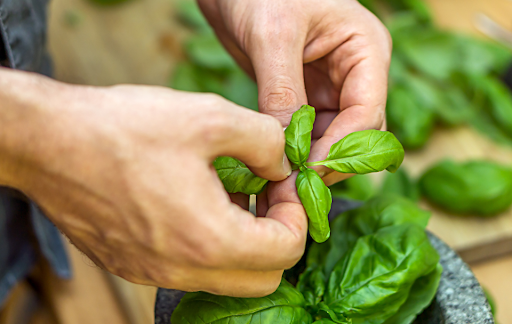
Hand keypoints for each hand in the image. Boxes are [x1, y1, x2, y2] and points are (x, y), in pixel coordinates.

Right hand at [0, 69, 306, 296]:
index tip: (281, 181)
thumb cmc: (125, 129)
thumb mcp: (210, 117)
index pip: (287, 251)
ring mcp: (155, 273)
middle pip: (262, 278)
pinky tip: (195, 200)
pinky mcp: (135, 265)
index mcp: (209, 239)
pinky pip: (191, 269)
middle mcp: (182, 270)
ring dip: (244, 240)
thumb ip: (265, 142)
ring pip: (226, 276)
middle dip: (277, 235)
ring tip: (229, 190)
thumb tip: (282, 166)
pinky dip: (209, 243)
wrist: (48, 142)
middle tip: (263, 191)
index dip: (296, 213)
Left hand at [199, 0, 390, 214]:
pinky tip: (275, 168)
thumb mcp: (273, 35)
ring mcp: (331, 88)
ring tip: (282, 185)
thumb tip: (285, 148)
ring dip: (311, 164)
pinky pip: (309, 135)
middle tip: (294, 190)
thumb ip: (282, 90)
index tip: (307, 174)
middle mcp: (355, 74)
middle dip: (327, 162)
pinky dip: (295, 154)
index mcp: (365, 51)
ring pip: (332, 140)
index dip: (340, 149)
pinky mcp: (305, 98)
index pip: (367, 114)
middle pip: (355, 134)